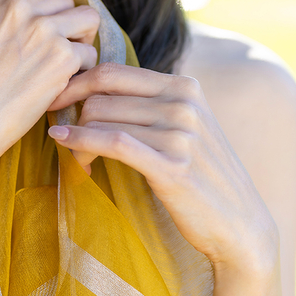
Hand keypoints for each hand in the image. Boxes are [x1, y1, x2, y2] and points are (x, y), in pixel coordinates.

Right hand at [0, 0, 99, 180]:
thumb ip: (7, 11)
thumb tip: (50, 1)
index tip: (53, 5)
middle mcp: (18, 5)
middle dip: (66, 24)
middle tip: (49, 55)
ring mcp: (42, 28)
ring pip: (88, 20)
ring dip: (79, 43)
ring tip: (57, 68)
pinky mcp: (61, 57)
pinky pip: (90, 55)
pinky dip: (79, 73)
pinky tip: (56, 88)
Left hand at [46, 64, 278, 277]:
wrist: (240, 224)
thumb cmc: (204, 178)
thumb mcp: (187, 128)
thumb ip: (152, 105)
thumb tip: (94, 93)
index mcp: (185, 86)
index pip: (112, 71)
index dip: (75, 83)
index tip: (55, 100)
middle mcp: (184, 103)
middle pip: (101, 95)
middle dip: (73, 114)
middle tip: (64, 137)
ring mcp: (181, 133)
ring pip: (101, 119)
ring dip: (77, 139)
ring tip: (78, 159)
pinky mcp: (172, 166)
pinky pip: (112, 143)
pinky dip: (81, 143)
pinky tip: (65, 146)